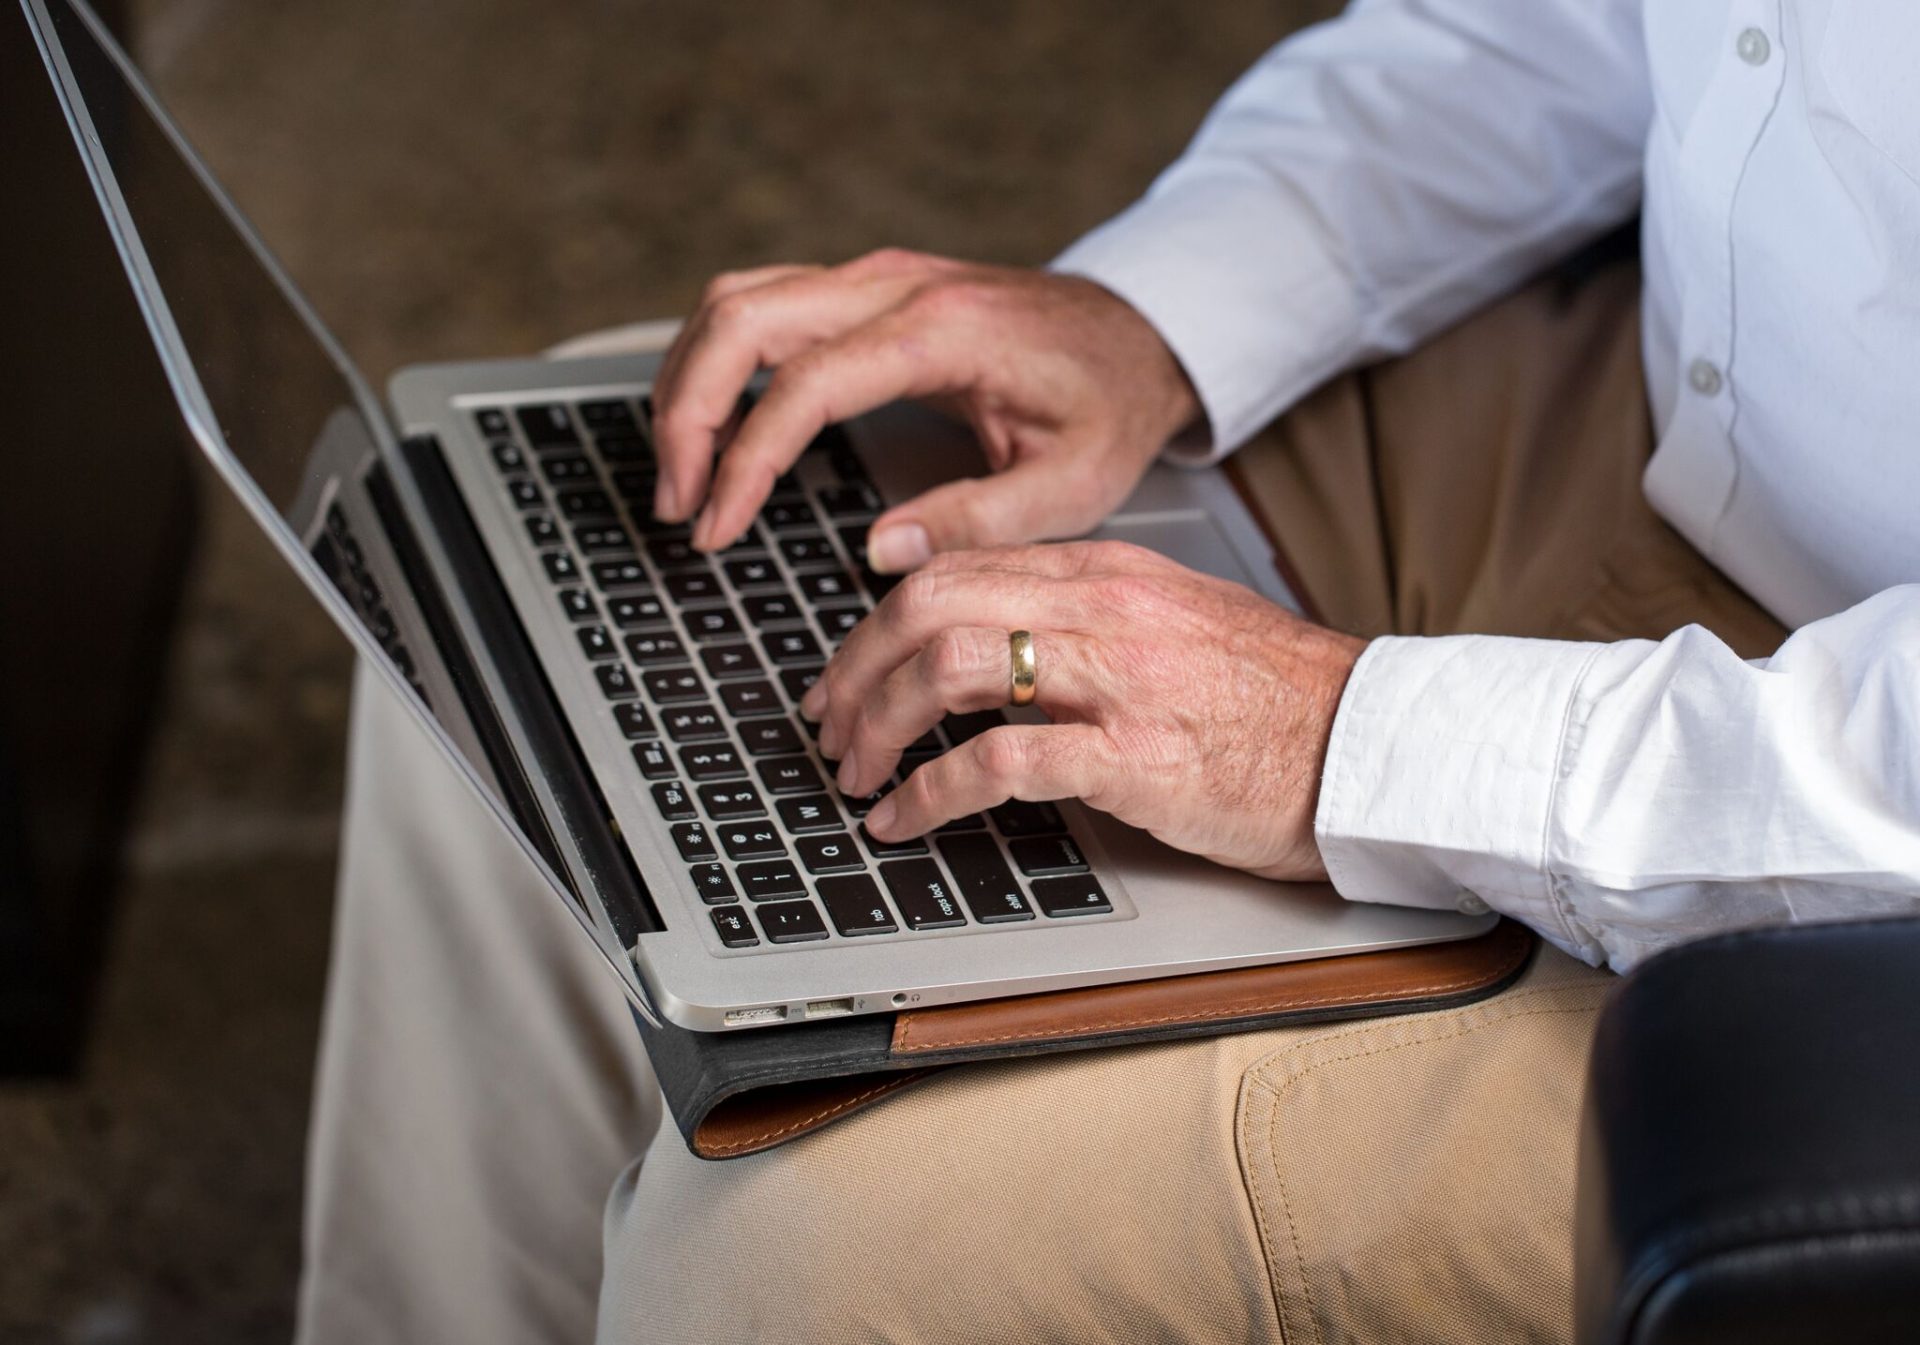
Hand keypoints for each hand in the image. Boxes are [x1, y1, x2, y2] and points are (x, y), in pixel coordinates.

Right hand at [649, 249, 1199, 569]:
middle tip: (678, 504)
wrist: (1142, 332)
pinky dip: (717, 361)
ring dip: (689, 380)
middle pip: (740, 316)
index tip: (717, 528)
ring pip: (735, 298)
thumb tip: (880, 550)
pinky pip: (761, 303)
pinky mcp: (866, 287)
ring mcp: (876, 277)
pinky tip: (711, 425)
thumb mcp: (1074, 482)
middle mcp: (896, 286)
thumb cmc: (1111, 404)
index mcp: (944, 332)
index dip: (745, 462)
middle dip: (687, 413)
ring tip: (681, 475)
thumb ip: (980, 519)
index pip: (804, 386)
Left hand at [803, 541, 1367, 880]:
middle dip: (855, 669)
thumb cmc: (1277, 698)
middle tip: (829, 725)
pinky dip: (931, 792)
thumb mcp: (1172, 623)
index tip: (847, 673)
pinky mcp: (1135, 755)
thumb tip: (992, 642)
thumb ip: (1084, 619)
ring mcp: (1118, 678)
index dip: (876, 624)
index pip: (954, 571)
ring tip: (856, 773)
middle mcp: (1103, 608)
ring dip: (880, 726)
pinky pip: (1002, 761)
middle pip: (929, 607)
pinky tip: (905, 817)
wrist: (1370, 743)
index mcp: (1107, 571)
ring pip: (949, 668)